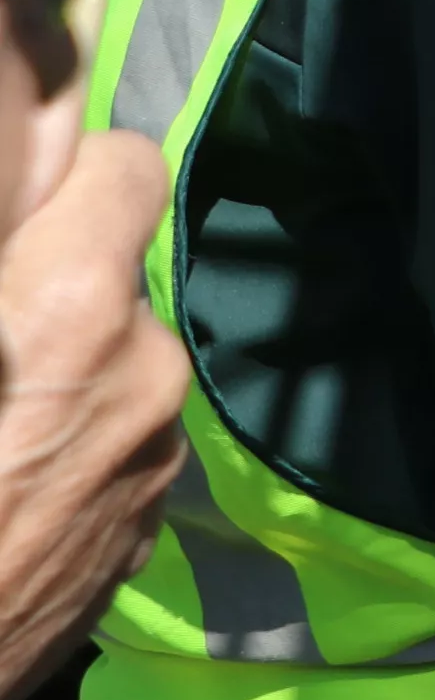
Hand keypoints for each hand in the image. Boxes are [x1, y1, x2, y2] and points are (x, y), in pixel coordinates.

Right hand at [0, 126, 188, 697]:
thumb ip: (5, 270)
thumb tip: (16, 189)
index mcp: (74, 312)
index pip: (127, 168)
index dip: (67, 178)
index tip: (16, 212)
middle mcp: (144, 372)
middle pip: (115, 277)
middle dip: (51, 291)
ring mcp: (155, 459)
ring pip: (117, 366)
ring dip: (60, 376)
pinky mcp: (147, 530)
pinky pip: (115, 445)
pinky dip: (67, 448)